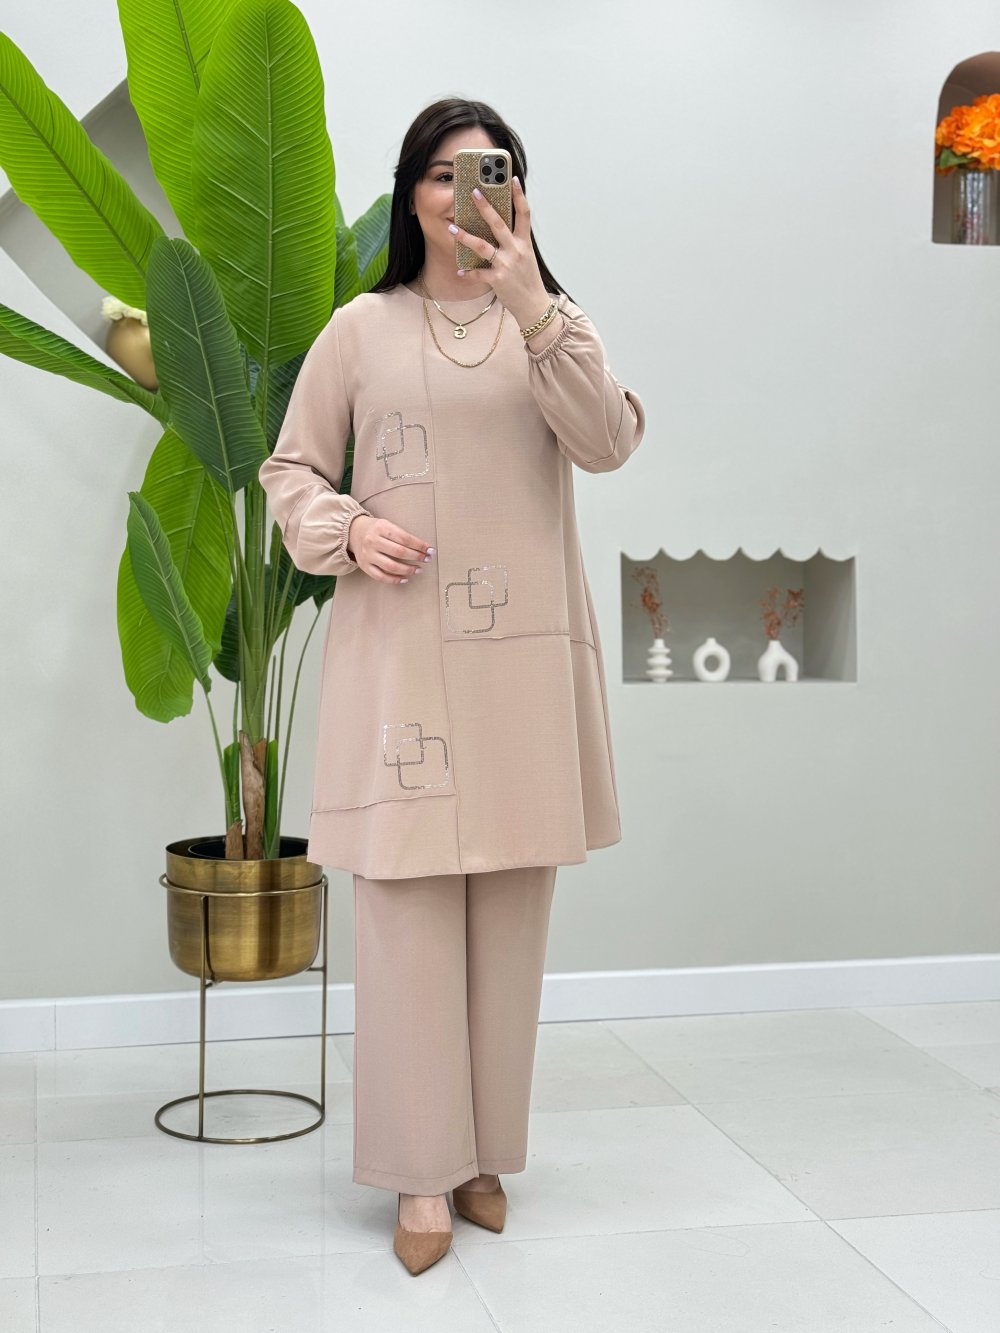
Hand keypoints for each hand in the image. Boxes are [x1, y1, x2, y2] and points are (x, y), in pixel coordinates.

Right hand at [347, 514, 433, 584]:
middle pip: (399, 552)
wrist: (353, 532)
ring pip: (391, 566)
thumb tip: (423, 548)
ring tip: (419, 570)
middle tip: (427, 559)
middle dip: (416, 557)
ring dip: (408, 569)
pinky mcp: (364, 566)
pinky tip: (405, 579)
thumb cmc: (376, 529)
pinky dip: (394, 579)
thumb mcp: (387, 524)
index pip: (404, 538)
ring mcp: (367, 555)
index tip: (430, 550)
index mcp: (381, 528)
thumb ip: (401, 535)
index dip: (419, 545)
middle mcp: (373, 541)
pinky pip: (381, 576)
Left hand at [449, 177, 551, 327]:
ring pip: (482, 246)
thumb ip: (515, 242)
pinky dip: (468, 273)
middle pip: (499, 224)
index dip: (519, 195)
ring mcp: (506, 264)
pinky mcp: (498, 279)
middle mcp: (516, 250)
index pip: (524, 214)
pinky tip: (460, 271)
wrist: (534, 306)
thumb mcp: (526, 257)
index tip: (511, 179)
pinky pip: (478, 273)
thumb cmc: (528, 280)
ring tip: (451, 228)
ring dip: (465, 237)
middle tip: (473, 192)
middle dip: (485, 207)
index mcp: (524, 243)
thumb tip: (499, 227)